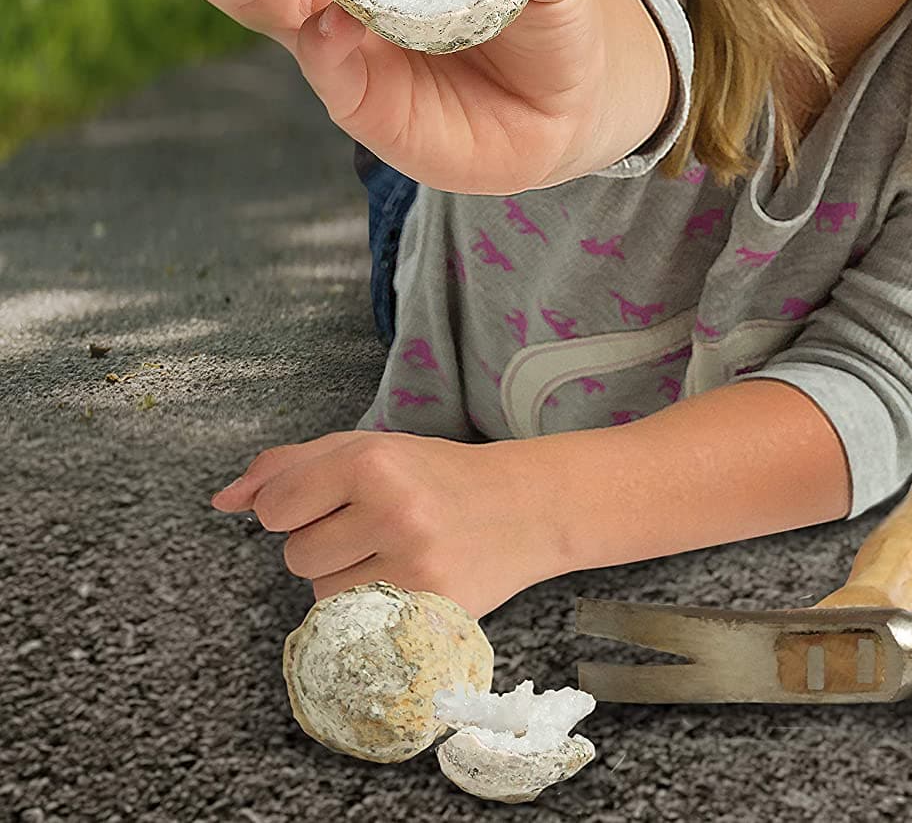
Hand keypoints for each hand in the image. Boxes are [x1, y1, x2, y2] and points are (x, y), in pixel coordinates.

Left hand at [209, 429, 565, 619]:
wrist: (527, 507)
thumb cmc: (438, 476)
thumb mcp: (370, 449)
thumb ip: (290, 466)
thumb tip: (223, 501)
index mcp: (373, 462)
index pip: (276, 507)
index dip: (298, 507)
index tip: (339, 498)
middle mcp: (392, 512)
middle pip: (296, 556)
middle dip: (328, 542)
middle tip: (381, 524)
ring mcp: (412, 567)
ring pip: (323, 595)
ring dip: (349, 578)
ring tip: (397, 552)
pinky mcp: (428, 610)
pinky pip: (356, 623)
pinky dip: (373, 606)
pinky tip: (409, 580)